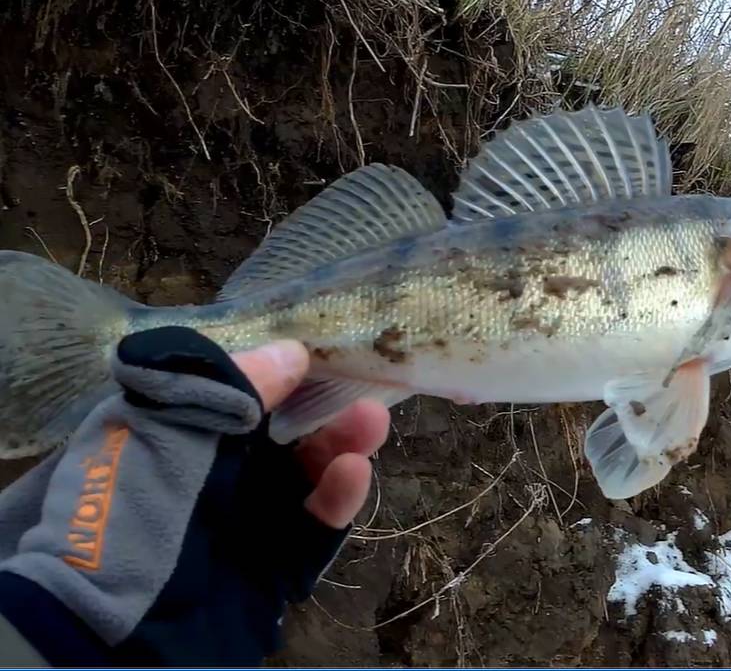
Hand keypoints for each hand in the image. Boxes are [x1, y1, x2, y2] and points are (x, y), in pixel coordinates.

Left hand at [0, 327, 389, 665]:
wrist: (114, 630)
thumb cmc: (132, 512)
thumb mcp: (166, 430)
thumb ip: (228, 386)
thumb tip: (290, 350)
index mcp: (175, 435)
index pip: (235, 390)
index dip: (280, 368)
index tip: (321, 344)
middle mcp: (212, 476)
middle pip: (282, 429)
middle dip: (323, 404)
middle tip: (362, 380)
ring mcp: (246, 524)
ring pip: (307, 474)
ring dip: (342, 444)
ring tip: (371, 422)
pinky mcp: (276, 566)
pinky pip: (316, 527)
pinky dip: (338, 499)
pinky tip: (354, 472)